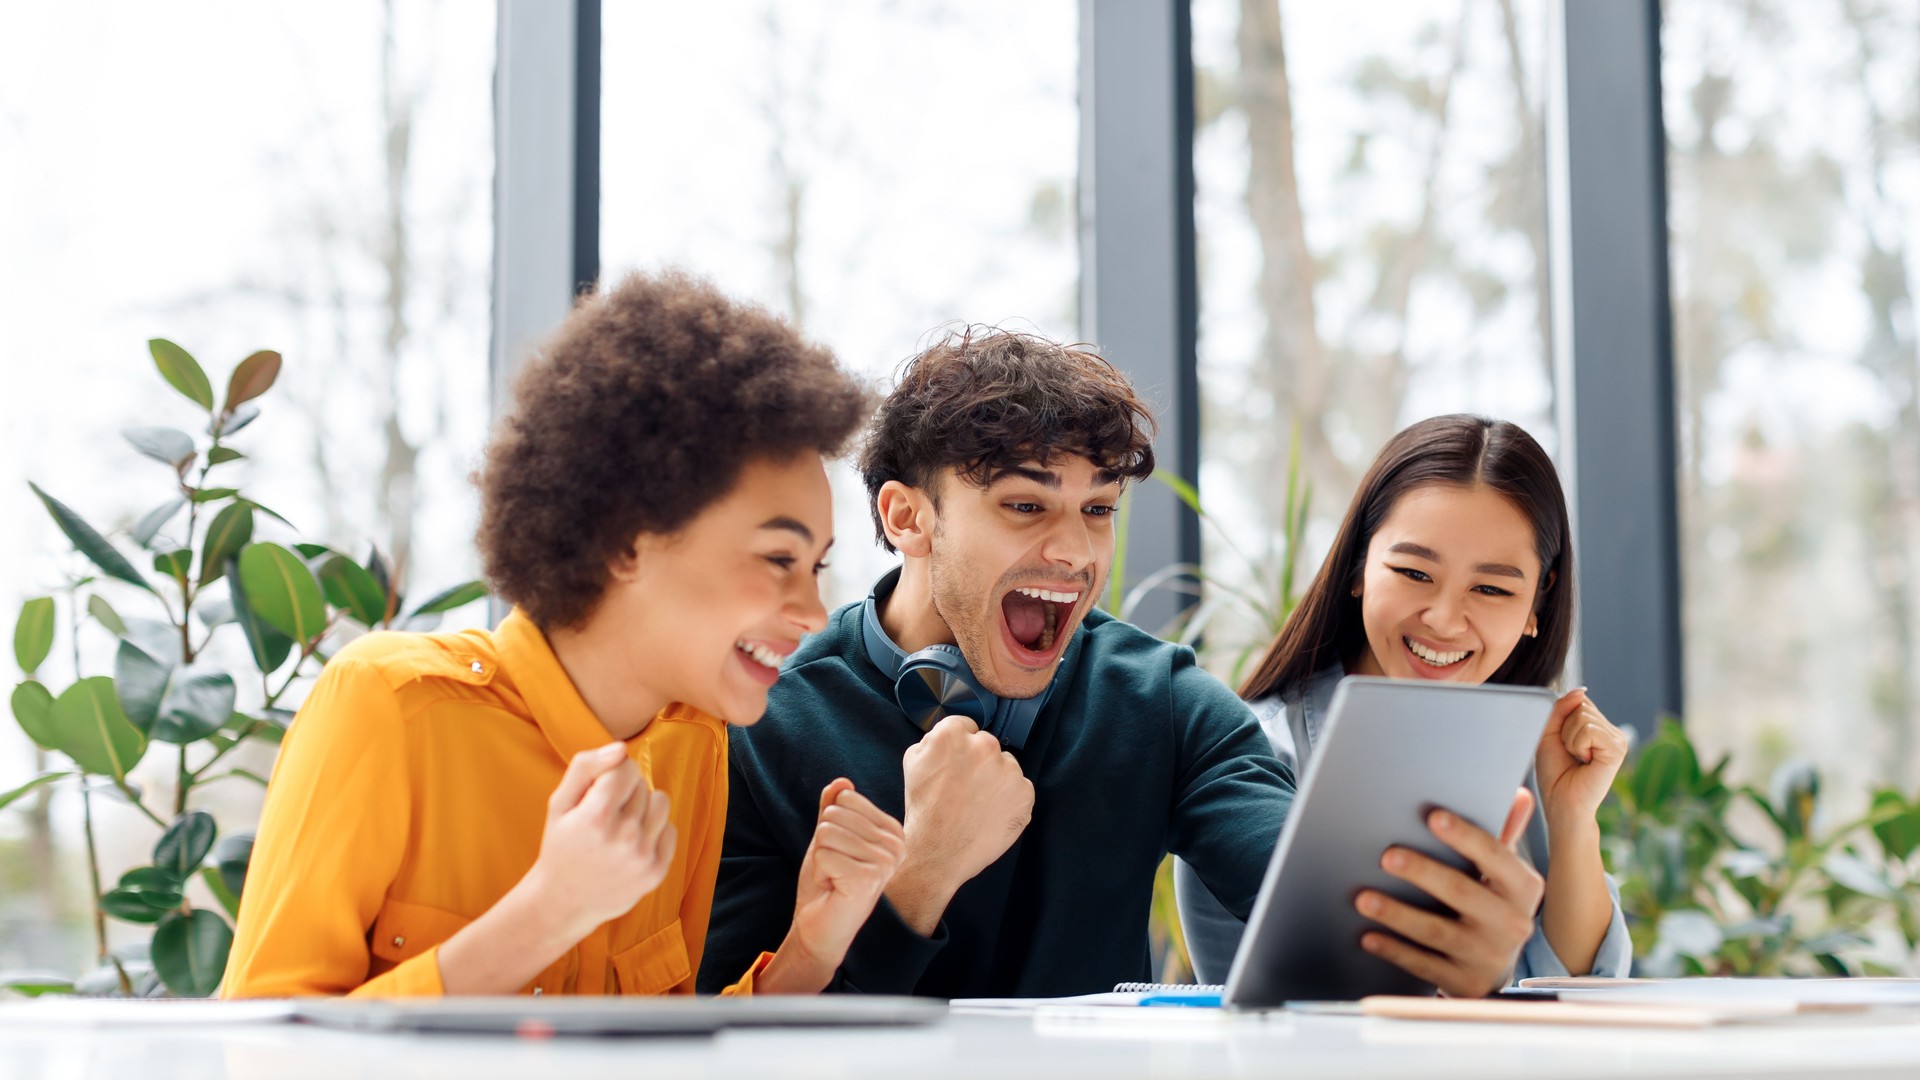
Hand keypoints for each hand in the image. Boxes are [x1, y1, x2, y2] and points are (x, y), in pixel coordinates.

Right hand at [527, 742, 675, 938]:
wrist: (564, 901)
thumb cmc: (561, 845)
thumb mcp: (560, 803)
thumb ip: (586, 767)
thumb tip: (622, 749)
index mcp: (596, 817)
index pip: (625, 767)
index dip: (612, 774)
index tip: (598, 792)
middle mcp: (624, 837)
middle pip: (642, 784)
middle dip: (624, 792)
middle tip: (604, 816)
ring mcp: (643, 856)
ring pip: (661, 801)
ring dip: (643, 807)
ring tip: (621, 826)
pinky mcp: (657, 871)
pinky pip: (670, 829)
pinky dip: (654, 832)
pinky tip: (631, 845)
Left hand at [767, 779, 906, 990]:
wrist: (820, 925)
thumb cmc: (828, 881)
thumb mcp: (829, 837)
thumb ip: (835, 808)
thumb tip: (841, 781)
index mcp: (893, 832)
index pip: (847, 798)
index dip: (830, 825)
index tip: (840, 852)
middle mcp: (896, 845)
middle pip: (835, 814)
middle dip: (824, 843)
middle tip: (835, 869)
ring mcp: (886, 862)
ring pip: (827, 832)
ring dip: (822, 858)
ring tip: (835, 878)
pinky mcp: (869, 877)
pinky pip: (824, 854)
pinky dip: (821, 872)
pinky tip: (834, 888)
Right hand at [887, 715, 1035, 933]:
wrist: (938, 853)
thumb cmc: (924, 811)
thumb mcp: (912, 763)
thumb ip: (932, 741)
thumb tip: (948, 735)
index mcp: (953, 735)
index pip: (966, 726)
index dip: (959, 747)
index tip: (956, 764)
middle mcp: (984, 746)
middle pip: (987, 745)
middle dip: (979, 762)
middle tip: (965, 788)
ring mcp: (1008, 770)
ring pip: (1006, 766)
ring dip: (996, 779)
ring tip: (977, 804)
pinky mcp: (1025, 793)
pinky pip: (1020, 788)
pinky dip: (1010, 799)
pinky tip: (991, 813)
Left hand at [1355, 789, 1544, 997]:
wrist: (1496, 964)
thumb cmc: (1492, 902)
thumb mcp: (1503, 872)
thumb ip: (1503, 835)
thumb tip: (1518, 796)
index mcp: (1523, 888)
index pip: (1495, 856)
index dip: (1464, 836)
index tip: (1433, 817)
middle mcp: (1512, 923)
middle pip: (1462, 892)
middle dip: (1422, 872)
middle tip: (1387, 855)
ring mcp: (1488, 955)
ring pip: (1437, 931)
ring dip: (1398, 914)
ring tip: (1363, 898)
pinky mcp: (1465, 982)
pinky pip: (1424, 965)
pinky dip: (1394, 950)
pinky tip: (1368, 936)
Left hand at [1535, 689, 1628, 829]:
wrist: (1561, 804)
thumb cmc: (1554, 773)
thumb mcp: (1549, 733)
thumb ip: (1561, 708)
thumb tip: (1581, 690)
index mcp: (1596, 726)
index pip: (1577, 699)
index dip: (1560, 718)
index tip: (1562, 743)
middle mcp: (1610, 730)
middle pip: (1580, 704)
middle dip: (1563, 729)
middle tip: (1570, 753)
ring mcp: (1617, 738)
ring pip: (1582, 715)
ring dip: (1569, 739)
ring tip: (1577, 758)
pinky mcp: (1618, 748)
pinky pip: (1589, 729)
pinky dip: (1577, 745)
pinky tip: (1585, 761)